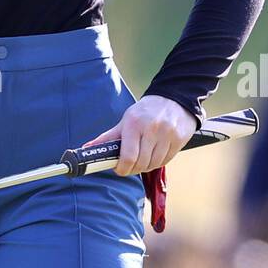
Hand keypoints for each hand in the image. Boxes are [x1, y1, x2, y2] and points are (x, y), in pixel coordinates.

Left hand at [83, 95, 198, 175]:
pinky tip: (154, 154)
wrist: (173, 99)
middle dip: (133, 169)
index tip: (119, 169)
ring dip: (146, 166)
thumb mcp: (126, 120)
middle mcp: (151, 129)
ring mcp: (167, 134)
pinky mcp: (179, 139)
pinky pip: (166, 161)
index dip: (122, 169)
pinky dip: (158, 162)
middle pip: (141, 163)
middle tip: (130, 165)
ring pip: (154, 164)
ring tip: (142, 158)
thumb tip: (88, 149)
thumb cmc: (146, 112)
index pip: (128, 156)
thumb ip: (109, 137)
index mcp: (134, 124)